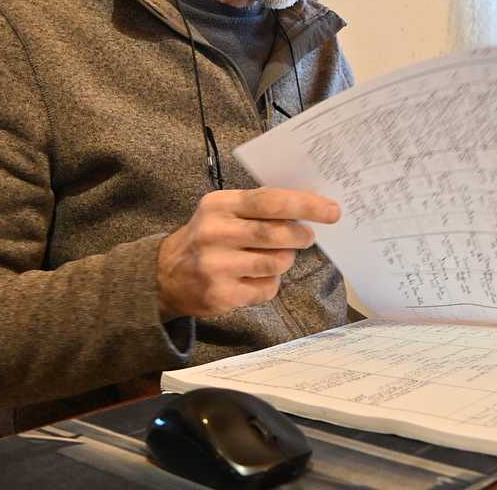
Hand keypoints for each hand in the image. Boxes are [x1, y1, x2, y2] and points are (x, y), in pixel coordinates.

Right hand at [156, 187, 339, 319]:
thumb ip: (259, 208)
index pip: (270, 201)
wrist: (165, 276)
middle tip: (308, 237)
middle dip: (301, 236)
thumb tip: (308, 209)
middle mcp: (214, 233)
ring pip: (276, 263)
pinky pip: (266, 288)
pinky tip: (255, 278)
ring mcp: (216, 266)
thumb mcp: (224, 212)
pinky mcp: (221, 294)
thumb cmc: (208, 237)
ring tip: (277, 256)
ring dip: (286, 260)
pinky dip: (270, 283)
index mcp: (218, 205)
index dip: (305, 205)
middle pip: (276, 234)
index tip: (332, 211)